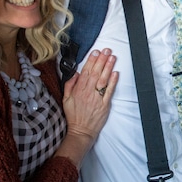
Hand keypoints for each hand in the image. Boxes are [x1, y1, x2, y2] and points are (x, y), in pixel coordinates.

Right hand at [60, 49, 117, 166]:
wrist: (81, 131)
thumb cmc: (74, 115)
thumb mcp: (66, 99)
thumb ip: (69, 85)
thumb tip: (75, 73)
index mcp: (79, 90)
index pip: (86, 72)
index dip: (91, 61)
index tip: (95, 52)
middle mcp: (88, 92)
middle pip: (96, 73)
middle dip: (101, 60)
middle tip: (106, 50)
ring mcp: (97, 98)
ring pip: (103, 80)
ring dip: (108, 67)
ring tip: (112, 57)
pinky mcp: (104, 105)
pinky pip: (109, 91)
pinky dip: (113, 82)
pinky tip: (116, 73)